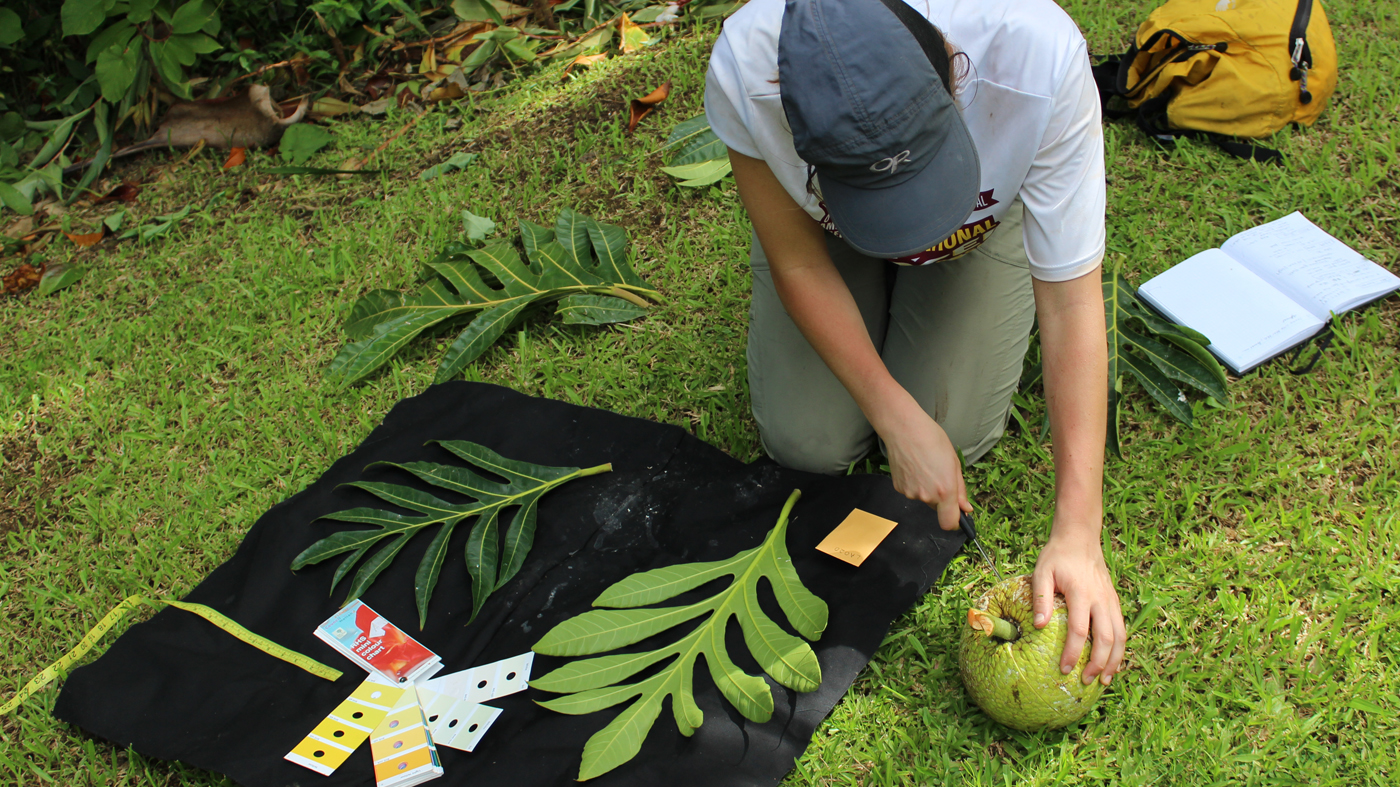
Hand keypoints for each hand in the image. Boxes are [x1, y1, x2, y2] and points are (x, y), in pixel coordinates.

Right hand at [878, 403, 971, 531]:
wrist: (903, 428)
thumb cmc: (931, 439)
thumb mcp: (954, 462)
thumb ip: (960, 489)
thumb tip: (965, 508)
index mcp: (945, 490)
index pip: (949, 523)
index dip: (955, 522)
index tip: (958, 514)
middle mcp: (926, 496)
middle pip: (937, 508)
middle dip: (942, 497)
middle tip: (940, 473)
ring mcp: (910, 493)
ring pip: (924, 498)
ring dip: (927, 488)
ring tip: (925, 465)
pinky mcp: (899, 488)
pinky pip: (912, 491)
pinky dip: (915, 483)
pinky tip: (914, 466)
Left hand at [1031, 534, 1124, 685]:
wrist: (1081, 537)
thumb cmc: (1058, 556)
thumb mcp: (1042, 571)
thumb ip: (1041, 597)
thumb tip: (1039, 625)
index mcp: (1081, 593)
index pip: (1080, 629)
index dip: (1074, 652)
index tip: (1065, 669)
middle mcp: (1101, 599)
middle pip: (1106, 638)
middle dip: (1098, 663)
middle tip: (1085, 681)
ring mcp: (1111, 601)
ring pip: (1120, 636)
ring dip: (1114, 660)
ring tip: (1105, 680)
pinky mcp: (1114, 601)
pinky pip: (1121, 628)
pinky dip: (1119, 648)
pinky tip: (1112, 662)